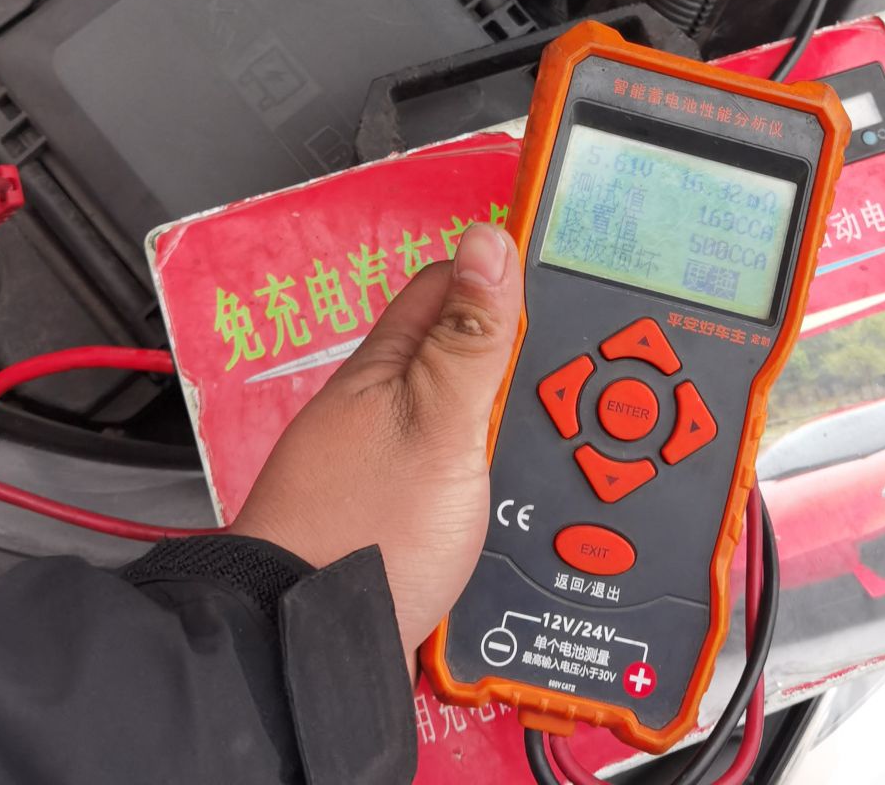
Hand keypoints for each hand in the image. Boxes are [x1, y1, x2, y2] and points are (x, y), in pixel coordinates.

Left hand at [232, 222, 521, 666]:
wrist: (310, 645)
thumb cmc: (363, 532)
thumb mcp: (440, 426)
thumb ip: (470, 339)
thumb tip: (488, 239)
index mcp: (388, 365)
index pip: (448, 284)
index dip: (499, 270)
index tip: (559, 266)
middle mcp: (381, 404)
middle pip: (458, 350)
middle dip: (512, 348)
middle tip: (574, 354)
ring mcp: (383, 460)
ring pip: (459, 412)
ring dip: (504, 412)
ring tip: (561, 414)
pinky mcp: (394, 513)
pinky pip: (454, 467)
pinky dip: (491, 466)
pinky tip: (521, 485)